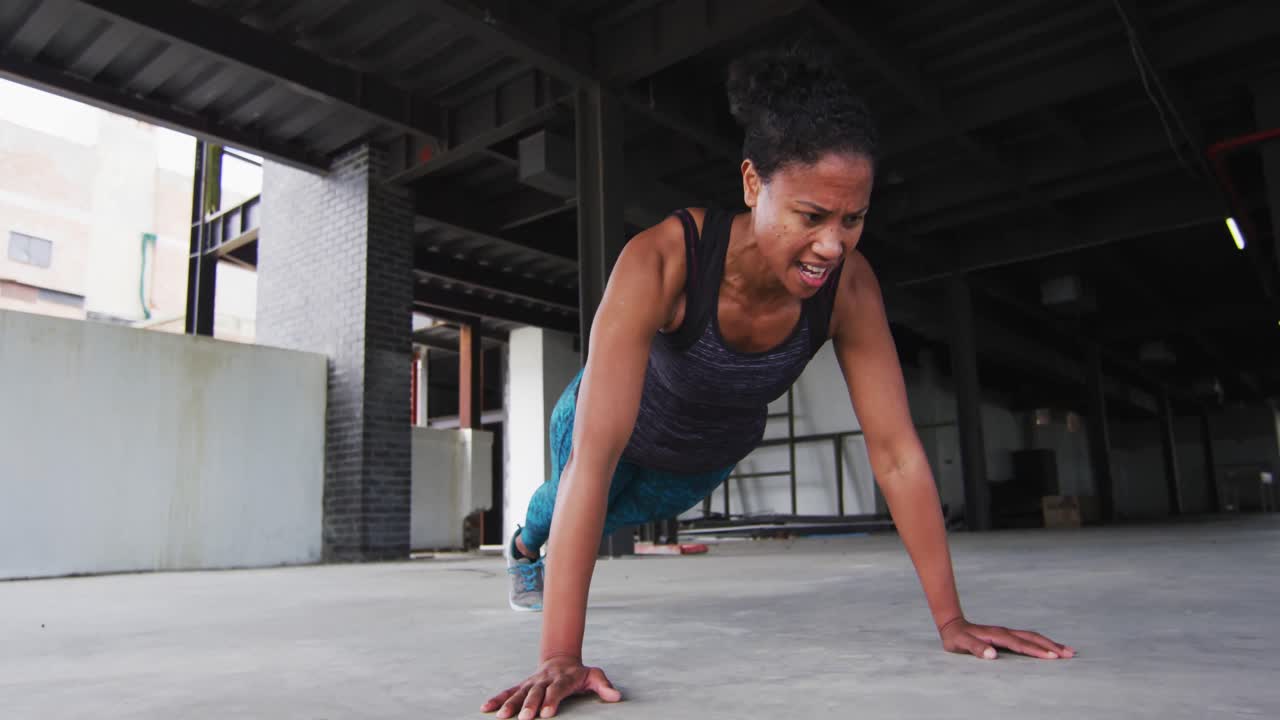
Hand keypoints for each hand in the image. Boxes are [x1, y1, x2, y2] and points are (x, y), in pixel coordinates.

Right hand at [482, 655, 621, 718]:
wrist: (561, 658)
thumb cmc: (579, 673)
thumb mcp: (594, 676)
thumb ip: (604, 686)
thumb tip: (616, 696)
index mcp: (563, 678)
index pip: (557, 690)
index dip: (551, 700)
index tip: (546, 714)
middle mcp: (545, 679)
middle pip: (536, 692)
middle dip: (529, 705)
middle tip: (523, 719)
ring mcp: (532, 682)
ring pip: (519, 692)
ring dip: (509, 704)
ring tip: (501, 716)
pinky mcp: (523, 685)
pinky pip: (508, 691)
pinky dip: (497, 698)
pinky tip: (486, 707)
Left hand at [938, 617, 1075, 659]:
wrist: (952, 625)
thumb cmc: (956, 637)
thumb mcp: (961, 643)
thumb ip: (975, 648)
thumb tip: (992, 655)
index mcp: (997, 635)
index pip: (1020, 644)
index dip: (1036, 650)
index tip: (1052, 656)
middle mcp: (1005, 632)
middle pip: (1032, 638)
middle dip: (1051, 646)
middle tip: (1069, 654)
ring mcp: (1007, 633)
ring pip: (1032, 637)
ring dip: (1049, 643)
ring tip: (1067, 651)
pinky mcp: (1007, 635)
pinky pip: (1028, 638)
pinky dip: (1040, 643)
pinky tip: (1048, 648)